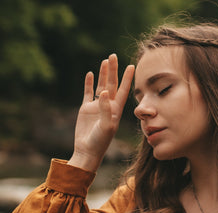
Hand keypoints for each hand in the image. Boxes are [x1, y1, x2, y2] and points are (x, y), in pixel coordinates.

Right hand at [68, 54, 134, 171]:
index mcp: (116, 110)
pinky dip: (89, 83)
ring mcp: (96, 107)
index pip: (123, 91)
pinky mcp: (85, 109)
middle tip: (113, 56)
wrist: (87, 150)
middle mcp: (108, 106)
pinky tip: (90, 73)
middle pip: (112, 85)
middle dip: (113, 71)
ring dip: (103, 74)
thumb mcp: (106, 126)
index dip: (127, 79)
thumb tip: (103, 92)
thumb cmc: (100, 141)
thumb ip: (106, 109)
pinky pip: (88, 93)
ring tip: (105, 61)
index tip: (132, 66)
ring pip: (101, 86)